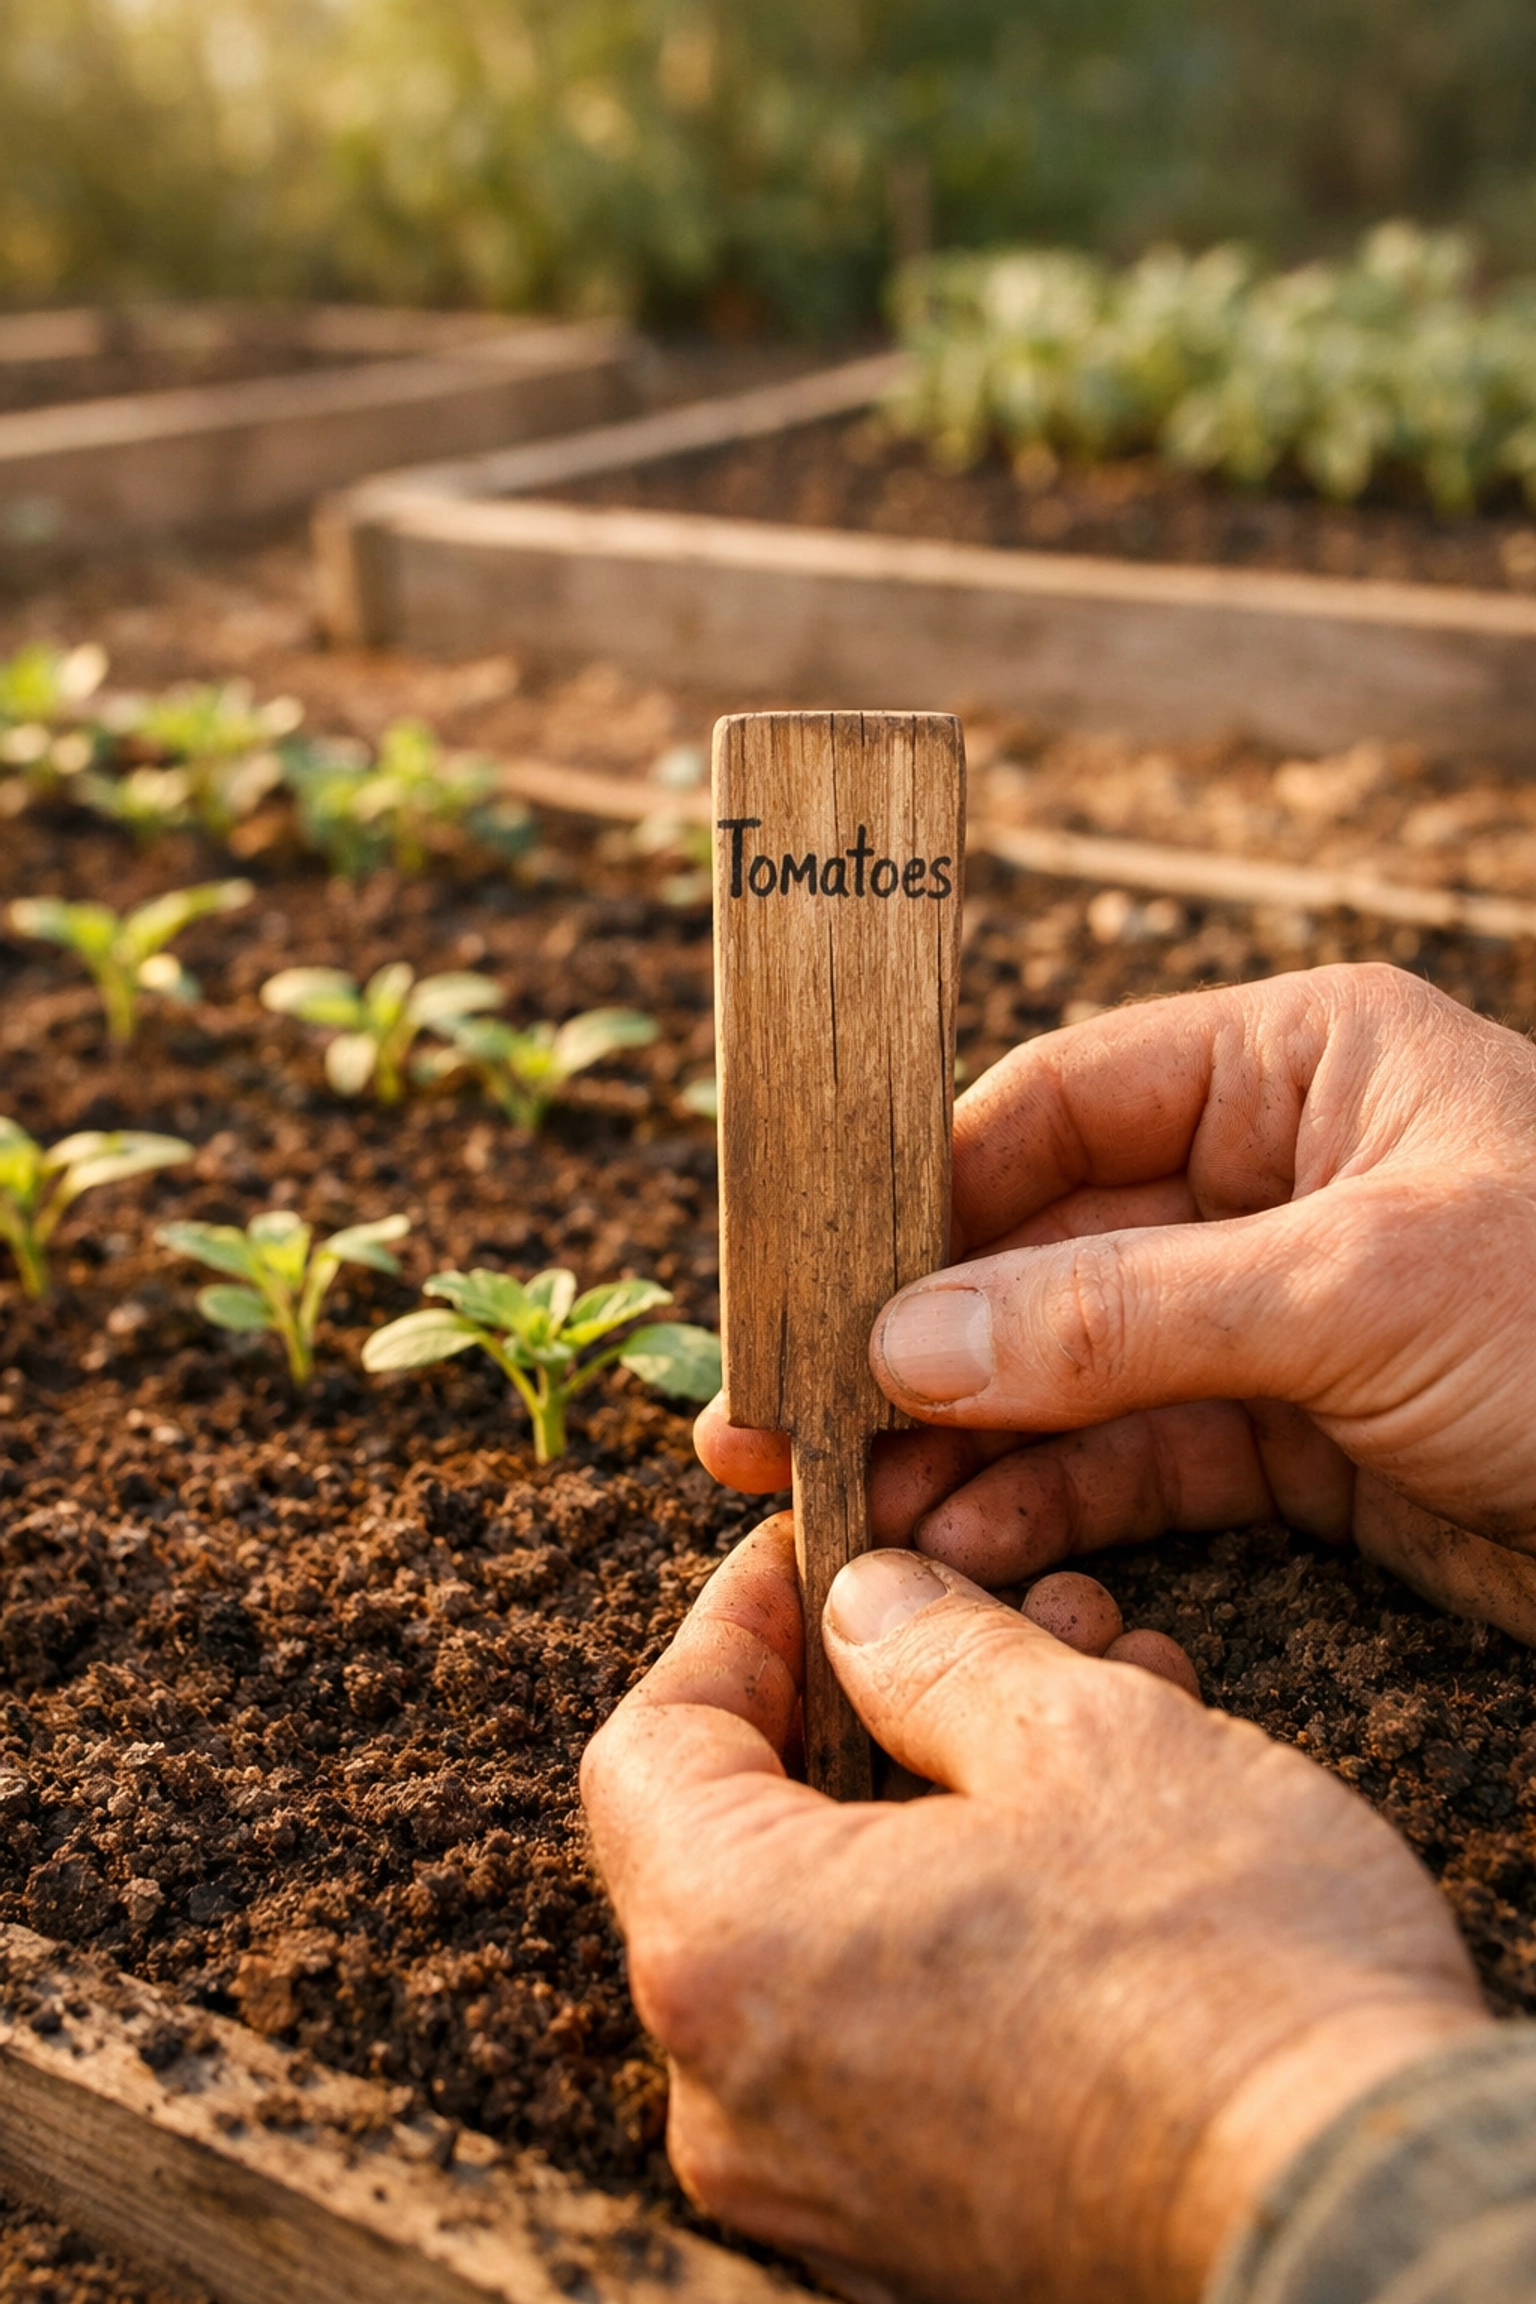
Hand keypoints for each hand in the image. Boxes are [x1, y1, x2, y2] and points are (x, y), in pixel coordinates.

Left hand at [582, 1518, 1486, 2303]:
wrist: (1361, 2219)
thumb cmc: (1219, 1969)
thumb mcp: (1075, 1735)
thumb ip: (932, 1649)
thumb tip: (864, 1608)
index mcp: (729, 1948)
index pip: (651, 1744)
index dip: (733, 1626)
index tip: (810, 1554)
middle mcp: (736, 2091)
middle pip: (740, 1837)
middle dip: (869, 1699)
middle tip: (973, 1610)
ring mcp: (820, 2179)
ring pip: (836, 1926)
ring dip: (940, 1792)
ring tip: (1079, 1690)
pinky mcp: (917, 2227)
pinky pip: (893, 2028)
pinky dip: (963, 1914)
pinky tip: (1088, 1829)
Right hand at [697, 965, 1535, 1642]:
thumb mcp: (1358, 1290)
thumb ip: (1121, 1315)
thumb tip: (905, 1342)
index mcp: (1298, 1064)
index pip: (1057, 1102)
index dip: (920, 1191)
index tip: (802, 1276)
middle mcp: (1273, 1178)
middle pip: (1043, 1249)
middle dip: (916, 1340)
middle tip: (777, 1419)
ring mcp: (1279, 1316)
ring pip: (1073, 1373)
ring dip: (965, 1443)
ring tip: (854, 1512)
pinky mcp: (1301, 1445)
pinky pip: (1140, 1465)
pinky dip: (1052, 1510)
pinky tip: (967, 1549)